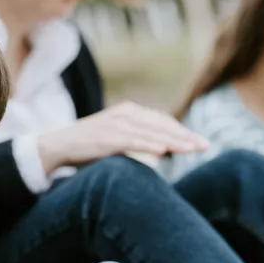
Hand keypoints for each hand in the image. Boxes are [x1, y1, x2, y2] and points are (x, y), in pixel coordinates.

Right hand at [37, 102, 208, 171]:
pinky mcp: (107, 137)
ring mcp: (116, 124)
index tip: (200, 142)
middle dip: (185, 135)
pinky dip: (150, 145)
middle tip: (205, 146)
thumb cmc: (89, 146)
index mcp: (129, 111)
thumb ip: (138, 139)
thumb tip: (164, 149)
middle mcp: (125, 113)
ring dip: (174, 141)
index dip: (182, 131)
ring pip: (152, 132)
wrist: (57, 146)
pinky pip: (133, 141)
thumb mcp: (116, 138)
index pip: (162, 120)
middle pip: (162, 124)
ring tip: (192, 149)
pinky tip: (165, 151)